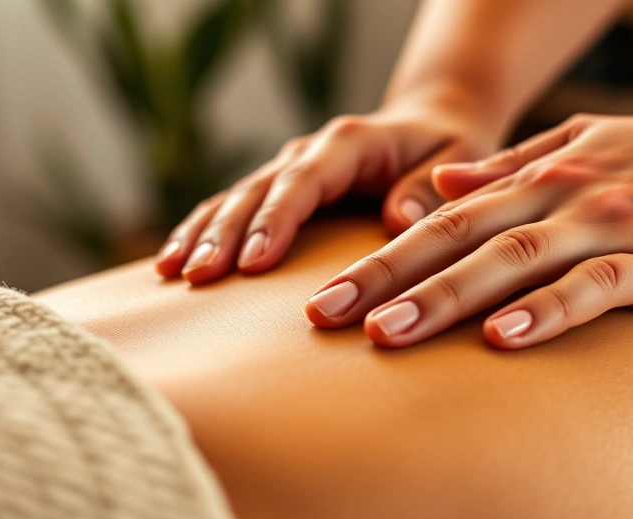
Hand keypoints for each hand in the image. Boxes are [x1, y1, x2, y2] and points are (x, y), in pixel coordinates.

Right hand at [155, 101, 499, 283]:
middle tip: (200, 277)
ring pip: (235, 198)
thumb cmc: (450, 150)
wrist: (431, 126)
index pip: (304, 180)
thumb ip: (429, 189)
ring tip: (173, 274)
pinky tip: (173, 265)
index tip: (252, 262)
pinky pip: (235, 210)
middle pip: (258, 190)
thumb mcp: (459, 161)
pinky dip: (203, 233)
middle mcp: (311, 151)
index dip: (276, 219)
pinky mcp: (280, 190)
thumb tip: (397, 220)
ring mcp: (290, 169)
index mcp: (350, 142)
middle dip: (225, 233)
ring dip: (203, 235)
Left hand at [304, 110, 632, 348]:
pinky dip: (547, 311)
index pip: (443, 219)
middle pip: (460, 240)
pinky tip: (503, 339)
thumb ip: (511, 166)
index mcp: (542, 176)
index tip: (325, 294)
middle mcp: (565, 197)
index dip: (380, 256)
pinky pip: (595, 288)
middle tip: (324, 318)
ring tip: (388, 335)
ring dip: (447, 297)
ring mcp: (611, 227)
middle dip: (387, 279)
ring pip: (514, 262)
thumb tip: (439, 188)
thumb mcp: (583, 146)